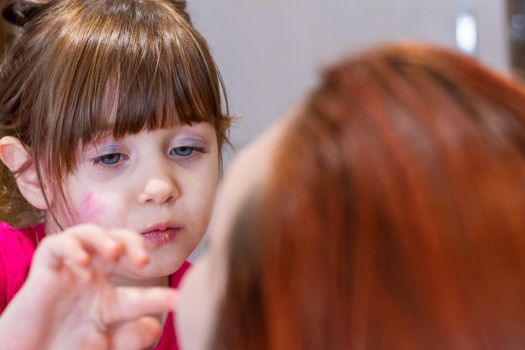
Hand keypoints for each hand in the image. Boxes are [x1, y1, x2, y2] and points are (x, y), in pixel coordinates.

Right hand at [0, 224, 175, 349]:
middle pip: (119, 242)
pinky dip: (68, 246)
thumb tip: (156, 326)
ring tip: (114, 252)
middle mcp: (93, 279)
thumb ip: (129, 338)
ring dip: (103, 237)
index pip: (140, 289)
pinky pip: (55, 245)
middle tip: (143, 261)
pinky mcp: (43, 272)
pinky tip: (81, 260)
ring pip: (87, 233)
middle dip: (134, 243)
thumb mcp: (103, 346)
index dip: (158, 296)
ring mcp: (68, 272)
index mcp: (110, 298)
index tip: (176, 301)